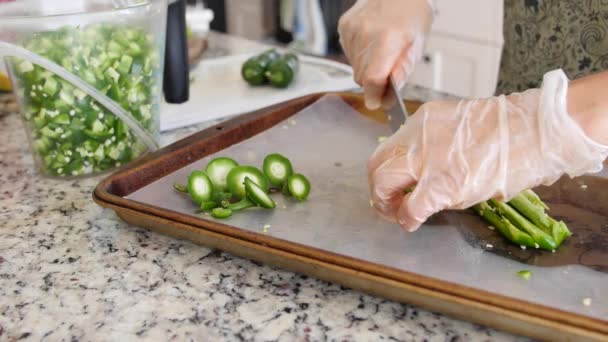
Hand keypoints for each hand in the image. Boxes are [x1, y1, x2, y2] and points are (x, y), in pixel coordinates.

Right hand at [338, 0, 432, 109]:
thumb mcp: (417, 45)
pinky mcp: (344, 27)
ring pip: (355, 67)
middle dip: (374, 82)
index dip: (374, 94)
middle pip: (361, 76)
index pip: (372, 78)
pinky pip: (349, 54)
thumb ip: (402, 70)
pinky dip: (360, 55)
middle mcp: (365, 34)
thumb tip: (389, 93)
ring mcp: (351, 30)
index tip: (377, 102)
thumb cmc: (412, 15)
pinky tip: (371, 43)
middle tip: (388, 73)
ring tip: (382, 52)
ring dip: (367, 68)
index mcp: (387, 38)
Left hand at [368, 69, 607, 230]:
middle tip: (386, 205)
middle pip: (377, 165)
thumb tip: (421, 172)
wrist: (534, 130)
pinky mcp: (442, 184)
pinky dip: (406, 218)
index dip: (384, 171)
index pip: (388, 147)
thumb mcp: (459, 127)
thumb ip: (434, 144)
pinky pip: (411, 207)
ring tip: (396, 215)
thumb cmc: (508, 131)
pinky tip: (412, 223)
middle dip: (377, 189)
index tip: (392, 185)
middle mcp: (417, 138)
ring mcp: (427, 161)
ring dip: (385, 204)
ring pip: (383, 182)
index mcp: (422, 121)